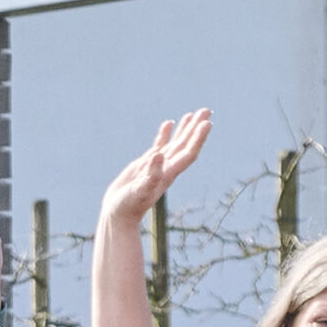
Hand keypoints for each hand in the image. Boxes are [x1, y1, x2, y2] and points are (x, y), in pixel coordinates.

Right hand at [102, 107, 212, 226]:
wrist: (119, 214)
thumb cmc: (128, 206)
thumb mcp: (140, 191)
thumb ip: (150, 174)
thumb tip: (158, 154)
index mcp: (168, 174)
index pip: (188, 153)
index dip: (198, 139)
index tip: (207, 123)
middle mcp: (167, 168)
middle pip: (186, 145)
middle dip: (196, 128)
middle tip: (207, 111)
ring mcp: (158, 165)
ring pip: (175, 143)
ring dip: (185, 129)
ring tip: (194, 114)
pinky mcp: (146, 164)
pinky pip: (159, 145)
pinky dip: (165, 134)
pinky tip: (169, 123)